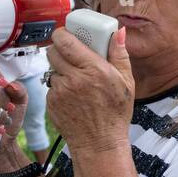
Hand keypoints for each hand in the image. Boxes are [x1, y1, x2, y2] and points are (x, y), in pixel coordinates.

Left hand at [44, 25, 133, 154]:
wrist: (99, 143)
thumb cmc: (115, 114)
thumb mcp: (126, 83)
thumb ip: (120, 54)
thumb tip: (119, 32)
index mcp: (94, 69)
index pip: (66, 41)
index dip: (62, 34)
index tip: (66, 34)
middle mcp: (75, 78)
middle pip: (53, 51)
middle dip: (60, 50)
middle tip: (69, 54)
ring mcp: (60, 91)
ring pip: (52, 69)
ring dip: (60, 70)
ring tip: (75, 81)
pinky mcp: (52, 103)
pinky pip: (51, 87)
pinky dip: (59, 88)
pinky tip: (72, 97)